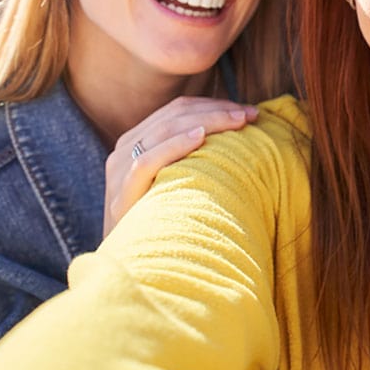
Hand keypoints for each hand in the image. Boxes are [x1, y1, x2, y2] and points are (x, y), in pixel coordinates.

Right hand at [104, 96, 258, 235]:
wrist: (127, 265)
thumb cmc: (161, 219)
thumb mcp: (172, 178)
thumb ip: (190, 154)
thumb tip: (238, 129)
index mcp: (137, 140)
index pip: (177, 110)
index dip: (214, 105)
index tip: (248, 111)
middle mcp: (124, 149)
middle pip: (174, 115)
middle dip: (217, 110)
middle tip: (251, 114)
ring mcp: (119, 171)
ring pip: (165, 129)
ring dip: (207, 121)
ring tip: (238, 121)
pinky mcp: (120, 195)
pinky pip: (147, 161)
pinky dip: (175, 145)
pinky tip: (201, 138)